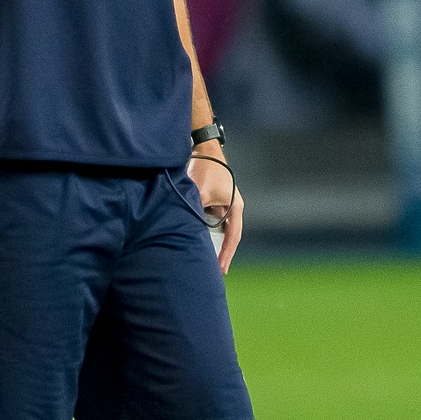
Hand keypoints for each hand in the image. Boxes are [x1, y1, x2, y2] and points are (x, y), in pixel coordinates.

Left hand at [188, 146, 242, 272]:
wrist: (203, 148)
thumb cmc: (206, 167)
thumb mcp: (199, 192)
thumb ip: (194, 211)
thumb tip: (185, 228)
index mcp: (235, 207)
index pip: (233, 236)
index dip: (227, 254)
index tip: (221, 269)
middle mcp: (231, 208)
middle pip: (226, 236)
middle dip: (219, 252)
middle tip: (214, 271)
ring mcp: (222, 205)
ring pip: (214, 228)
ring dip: (207, 239)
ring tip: (200, 257)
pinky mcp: (211, 201)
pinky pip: (206, 219)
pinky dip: (199, 228)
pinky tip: (190, 238)